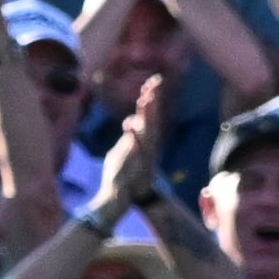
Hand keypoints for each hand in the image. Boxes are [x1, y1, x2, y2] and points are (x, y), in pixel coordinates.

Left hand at [92, 77, 168, 218]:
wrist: (123, 196)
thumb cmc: (124, 172)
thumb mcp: (124, 149)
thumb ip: (130, 135)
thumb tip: (131, 121)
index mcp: (144, 140)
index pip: (149, 115)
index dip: (152, 98)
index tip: (154, 81)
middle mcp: (146, 146)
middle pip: (151, 119)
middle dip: (153, 101)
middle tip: (155, 82)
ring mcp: (141, 156)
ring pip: (146, 132)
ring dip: (146, 116)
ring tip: (144, 99)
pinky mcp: (133, 166)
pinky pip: (133, 150)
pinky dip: (132, 139)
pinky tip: (129, 127)